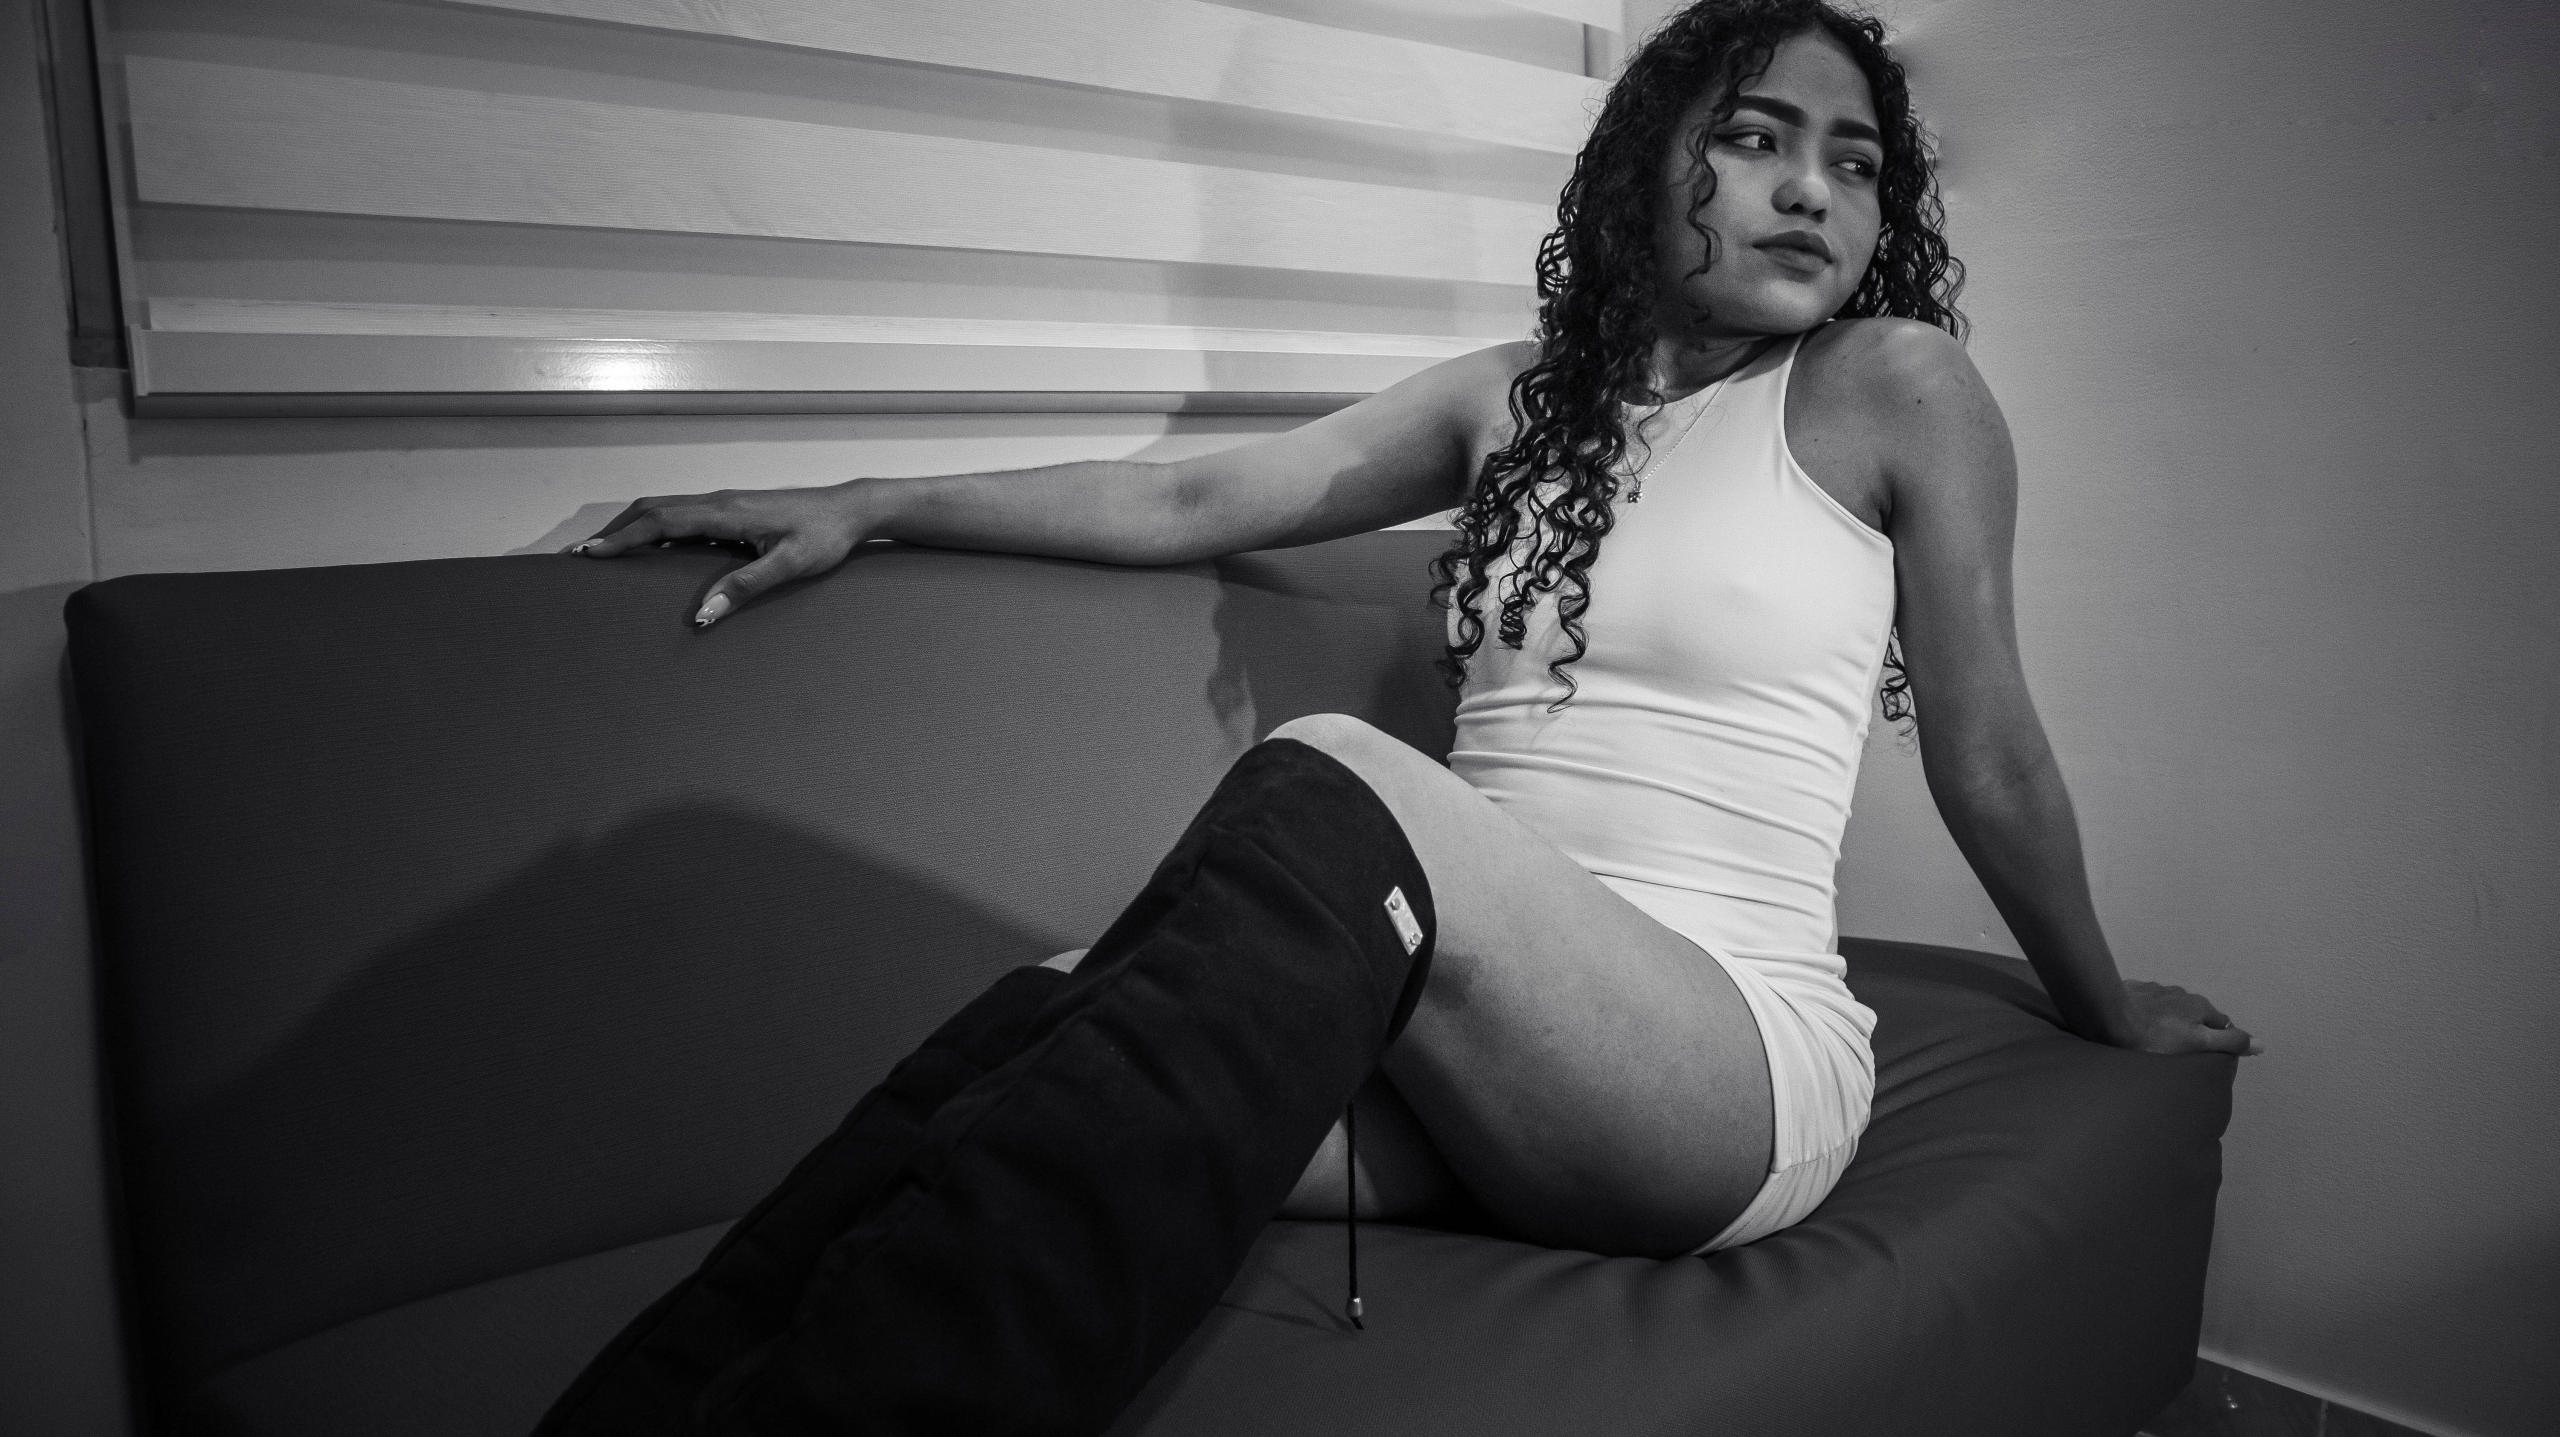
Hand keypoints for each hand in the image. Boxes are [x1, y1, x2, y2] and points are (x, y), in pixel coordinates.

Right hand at [569, 483, 868, 625]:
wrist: (850, 510)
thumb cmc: (823, 537)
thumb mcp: (788, 567)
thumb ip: (745, 587)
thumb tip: (704, 613)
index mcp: (726, 513)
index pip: (660, 522)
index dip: (622, 538)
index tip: (589, 553)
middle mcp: (719, 502)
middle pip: (653, 510)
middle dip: (615, 531)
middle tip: (583, 555)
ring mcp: (725, 504)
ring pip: (666, 510)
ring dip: (633, 527)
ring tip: (606, 551)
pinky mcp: (733, 510)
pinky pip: (683, 515)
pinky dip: (656, 528)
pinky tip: (651, 549)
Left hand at [2114, 979, 2259, 1056]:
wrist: (2108, 1016)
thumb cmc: (2154, 1035)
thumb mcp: (2198, 1043)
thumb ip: (2229, 1042)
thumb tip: (2260, 1044)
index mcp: (2199, 1006)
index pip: (2220, 1024)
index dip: (2217, 1040)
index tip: (2205, 1055)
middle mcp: (2180, 993)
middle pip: (2193, 1015)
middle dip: (2190, 1029)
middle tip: (2178, 1050)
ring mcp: (2154, 989)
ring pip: (2168, 1008)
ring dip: (2166, 1021)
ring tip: (2153, 1040)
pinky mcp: (2131, 990)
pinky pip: (2143, 1003)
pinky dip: (2143, 1014)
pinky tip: (2133, 1027)